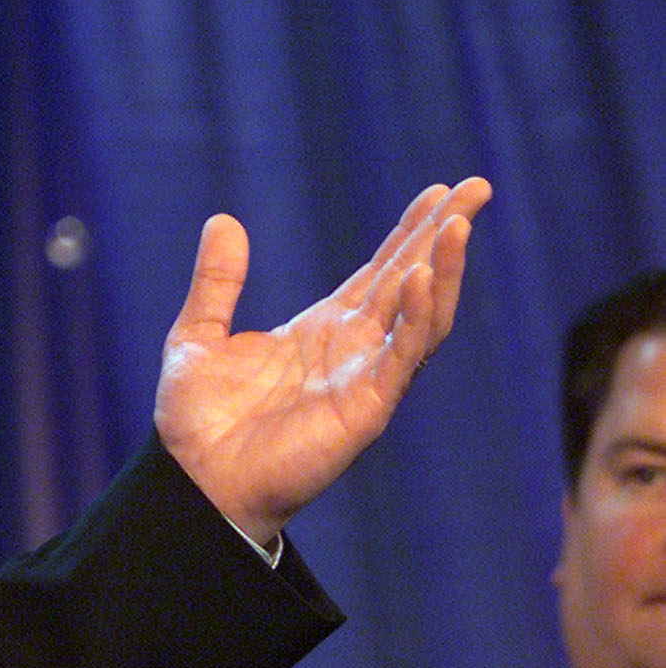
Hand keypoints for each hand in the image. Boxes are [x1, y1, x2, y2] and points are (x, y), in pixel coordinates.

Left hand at [154, 177, 490, 547]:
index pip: (379, 272)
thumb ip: (217, 281)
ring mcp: (364, 379)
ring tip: (458, 224)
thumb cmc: (197, 419)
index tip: (440, 192)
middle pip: (412, 282)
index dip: (410, 233)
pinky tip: (421, 279)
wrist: (191, 480)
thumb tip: (223, 219)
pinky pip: (401, 357)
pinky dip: (415, 318)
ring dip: (442, 271)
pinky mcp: (365, 409)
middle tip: (477, 187)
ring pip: (421, 317)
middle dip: (445, 236)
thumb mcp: (198, 333)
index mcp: (320, 331)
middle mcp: (352, 350)